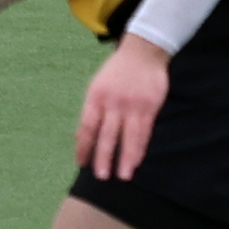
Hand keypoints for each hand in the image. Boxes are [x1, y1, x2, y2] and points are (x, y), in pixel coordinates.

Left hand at [75, 35, 173, 180]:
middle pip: (106, 135)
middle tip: (101, 176)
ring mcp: (132, 105)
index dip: (83, 147)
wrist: (142, 52)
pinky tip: (137, 161)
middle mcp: (112, 103)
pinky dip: (140, 148)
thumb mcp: (97, 87)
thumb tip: (79, 137)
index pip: (86, 127)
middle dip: (103, 157)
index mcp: (95, 97)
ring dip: (125, 158)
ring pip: (128, 137)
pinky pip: (144, 132)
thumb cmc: (117, 72)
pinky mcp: (149, 107)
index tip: (81, 163)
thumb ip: (91, 112)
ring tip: (123, 176)